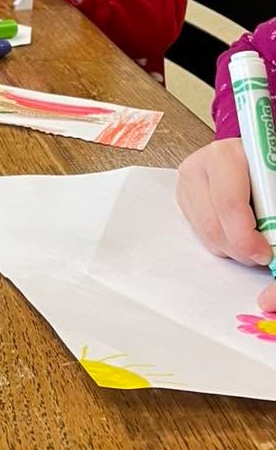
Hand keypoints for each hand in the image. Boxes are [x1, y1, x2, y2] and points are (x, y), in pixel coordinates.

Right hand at [177, 138, 275, 311]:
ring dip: (233, 247)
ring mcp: (186, 182)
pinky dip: (223, 240)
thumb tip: (269, 294)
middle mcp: (198, 166)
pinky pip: (200, 234)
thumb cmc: (270, 174)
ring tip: (254, 234)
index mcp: (225, 155)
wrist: (259, 157)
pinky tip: (237, 225)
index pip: (229, 207)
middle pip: (213, 227)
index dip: (248, 239)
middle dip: (242, 250)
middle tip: (263, 253)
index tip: (266, 254)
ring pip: (205, 236)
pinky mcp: (182, 197)